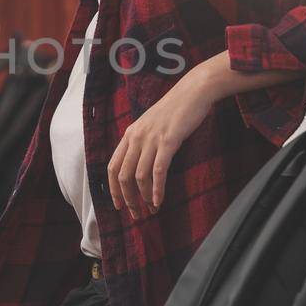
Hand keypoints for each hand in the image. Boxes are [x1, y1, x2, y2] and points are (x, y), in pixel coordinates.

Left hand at [107, 74, 218, 219]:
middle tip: (136, 214)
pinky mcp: (169, 141)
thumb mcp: (151, 124)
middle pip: (123, 176)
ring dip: (144, 197)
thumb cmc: (175, 110)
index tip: (118, 205)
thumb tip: (138, 165)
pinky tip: (159, 200)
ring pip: (140, 176)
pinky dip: (157, 189)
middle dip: (128, 199)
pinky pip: (158, 170)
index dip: (113, 189)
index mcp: (130, 134)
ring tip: (151, 210)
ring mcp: (152, 139)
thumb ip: (142, 142)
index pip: (112, 167)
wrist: (193, 91)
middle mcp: (136, 137)